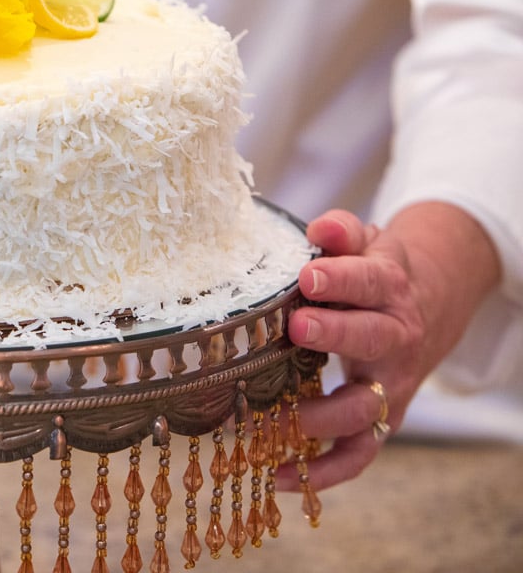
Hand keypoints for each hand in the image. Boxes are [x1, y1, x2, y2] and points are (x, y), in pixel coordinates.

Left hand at [277, 202, 500, 489]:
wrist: (424, 305)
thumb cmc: (371, 271)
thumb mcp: (365, 242)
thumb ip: (343, 232)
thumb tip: (322, 226)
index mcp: (390, 289)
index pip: (371, 281)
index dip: (341, 278)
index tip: (307, 274)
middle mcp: (395, 340)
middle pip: (374, 339)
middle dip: (337, 334)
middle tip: (298, 325)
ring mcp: (388, 386)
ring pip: (366, 409)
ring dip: (326, 414)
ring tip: (285, 412)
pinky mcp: (378, 420)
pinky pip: (358, 455)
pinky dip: (324, 472)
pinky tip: (278, 477)